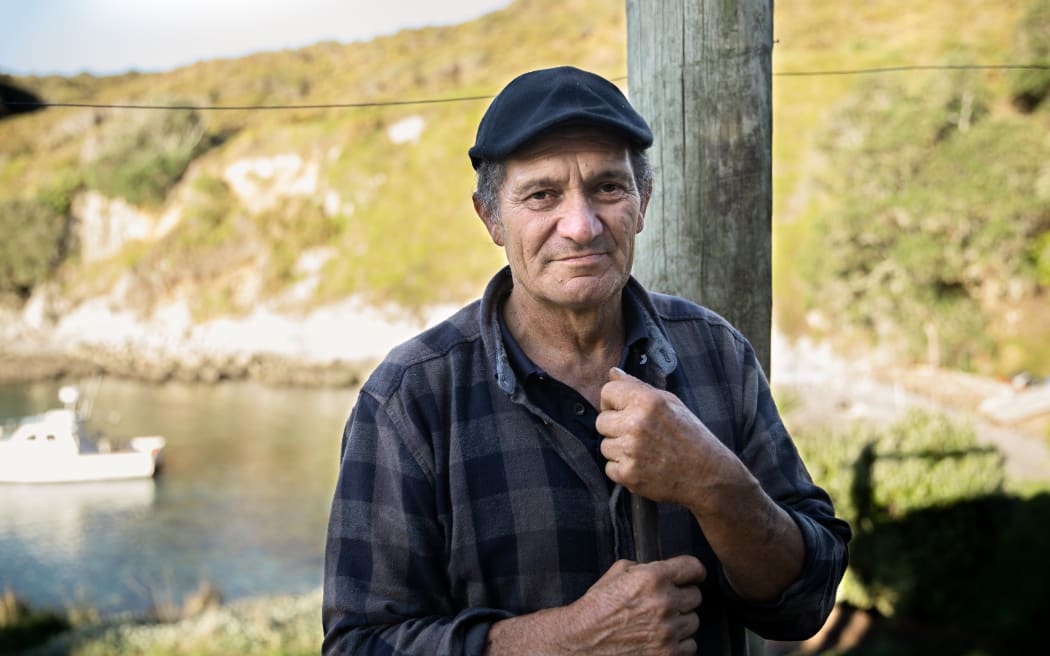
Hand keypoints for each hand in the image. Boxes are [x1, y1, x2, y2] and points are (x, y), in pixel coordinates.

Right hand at [568, 556, 705, 654]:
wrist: (581, 642)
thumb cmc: (596, 608)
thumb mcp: (616, 574)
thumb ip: (645, 568)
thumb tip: (664, 569)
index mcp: (652, 578)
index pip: (693, 568)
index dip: (693, 572)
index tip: (692, 576)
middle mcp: (663, 603)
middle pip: (696, 596)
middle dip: (681, 597)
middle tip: (665, 603)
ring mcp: (667, 632)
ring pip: (694, 622)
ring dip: (679, 621)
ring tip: (658, 623)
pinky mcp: (667, 655)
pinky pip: (690, 645)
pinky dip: (678, 643)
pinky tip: (660, 639)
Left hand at [597, 368, 730, 506]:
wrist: (708, 474)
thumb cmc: (690, 435)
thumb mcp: (670, 402)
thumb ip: (637, 386)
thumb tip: (612, 373)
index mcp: (646, 401)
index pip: (607, 392)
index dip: (613, 402)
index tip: (624, 410)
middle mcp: (636, 423)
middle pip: (601, 422)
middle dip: (615, 428)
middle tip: (639, 434)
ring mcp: (631, 451)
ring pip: (604, 446)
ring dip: (619, 450)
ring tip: (644, 451)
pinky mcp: (629, 474)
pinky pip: (609, 468)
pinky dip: (623, 469)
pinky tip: (644, 466)